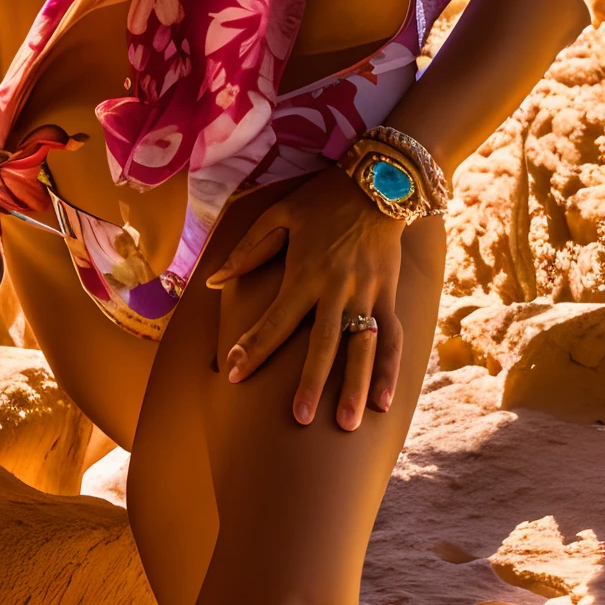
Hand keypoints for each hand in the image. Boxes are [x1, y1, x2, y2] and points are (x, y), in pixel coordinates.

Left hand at [205, 166, 403, 430]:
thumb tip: (212, 280)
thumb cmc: (322, 199)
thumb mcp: (280, 214)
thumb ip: (248, 250)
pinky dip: (390, 370)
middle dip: (311, 382)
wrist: (379, 181)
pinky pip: (392, 336)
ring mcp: (368, 293)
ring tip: (348, 424)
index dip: (254, 348)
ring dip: (356, 386)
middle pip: (323, 342)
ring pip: (362, 347)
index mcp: (306, 272)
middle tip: (299, 419)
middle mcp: (338, 287)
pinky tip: (385, 402)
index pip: (276, 319)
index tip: (234, 376)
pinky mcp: (390, 294)